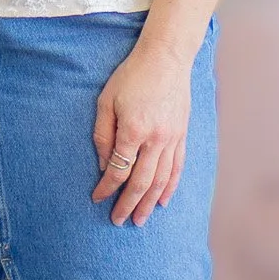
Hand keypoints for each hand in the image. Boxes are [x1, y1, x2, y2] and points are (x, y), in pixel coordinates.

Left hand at [92, 40, 189, 224]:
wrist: (166, 58)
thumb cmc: (131, 76)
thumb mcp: (106, 101)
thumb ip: (102, 135)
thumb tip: (103, 165)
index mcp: (133, 130)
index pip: (118, 170)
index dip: (106, 188)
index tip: (96, 198)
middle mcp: (156, 139)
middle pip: (141, 182)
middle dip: (128, 204)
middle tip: (118, 221)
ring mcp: (172, 138)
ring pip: (161, 180)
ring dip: (149, 203)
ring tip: (141, 220)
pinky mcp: (181, 135)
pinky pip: (177, 168)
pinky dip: (170, 187)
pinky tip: (163, 201)